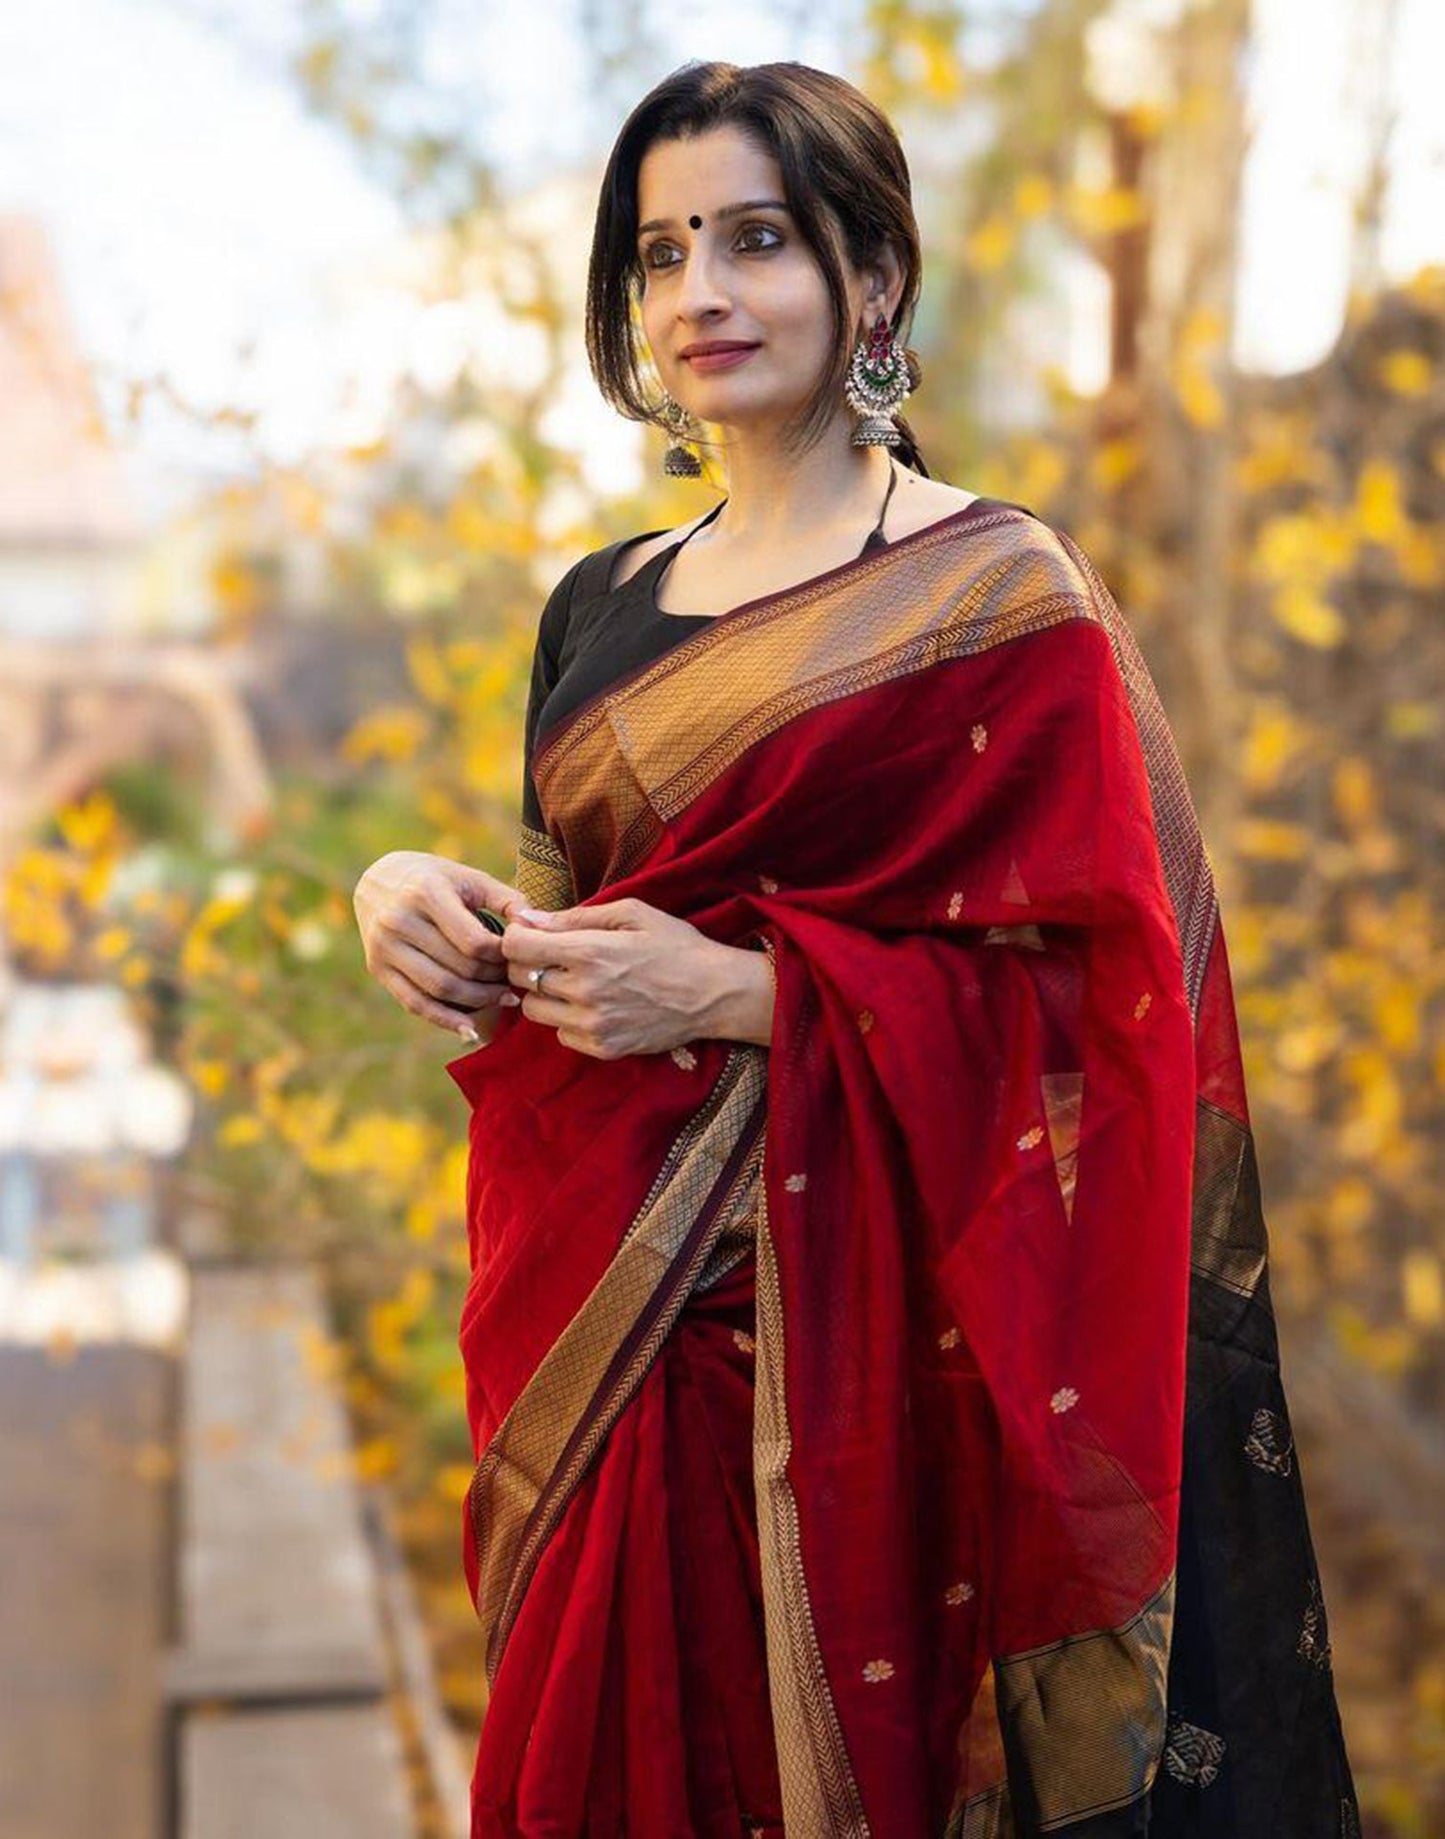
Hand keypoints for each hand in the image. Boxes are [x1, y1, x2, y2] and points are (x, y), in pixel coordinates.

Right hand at [353, 850, 527, 1041]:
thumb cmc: (437, 879)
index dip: (502, 956)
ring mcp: (384, 947)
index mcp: (425, 892)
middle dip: (494, 979)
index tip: (516, 956)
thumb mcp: (471, 879)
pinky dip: (445, 1021)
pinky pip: (415, 1003)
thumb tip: (533, 929)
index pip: (475, 942)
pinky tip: (471, 1030)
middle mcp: (399, 920)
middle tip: (513, 980)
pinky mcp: (377, 968)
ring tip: (502, 997)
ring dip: (478, 1000)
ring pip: (440, 989)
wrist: (377, 880)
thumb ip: (508, 900)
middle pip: (460, 968)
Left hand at [499, 896, 738, 1059]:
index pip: (515, 947)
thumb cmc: (676, 946)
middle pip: (519, 978)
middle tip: (553, 956)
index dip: (516, 936)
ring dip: (544, 994)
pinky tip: (593, 1005)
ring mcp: (592, 1025)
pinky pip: (560, 1034)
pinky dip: (567, 1019)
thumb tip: (530, 918)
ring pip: (533, 1010)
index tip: (530, 934)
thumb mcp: (632, 914)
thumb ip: (576, 916)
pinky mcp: (602, 1048)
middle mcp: (584, 992)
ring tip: (573, 982)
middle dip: (527, 963)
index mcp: (588, 952)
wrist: (715, 994)